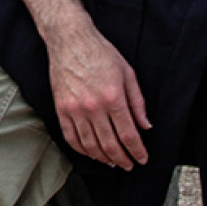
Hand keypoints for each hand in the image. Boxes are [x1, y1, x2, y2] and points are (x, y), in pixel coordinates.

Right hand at [45, 13, 149, 168]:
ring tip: (113, 162)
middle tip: (129, 165)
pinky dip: (83, 150)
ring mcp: (74, 110)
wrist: (70, 40)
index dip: (137, 151)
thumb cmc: (100, 53)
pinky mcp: (61, 109)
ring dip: (104, 158)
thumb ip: (138, 102)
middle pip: (110, 145)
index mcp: (113, 97)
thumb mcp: (127, 73)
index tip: (142, 159)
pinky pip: (71, 138)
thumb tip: (145, 126)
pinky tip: (92, 153)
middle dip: (123, 159)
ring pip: (90, 146)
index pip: (128, 134)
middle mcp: (93, 107)